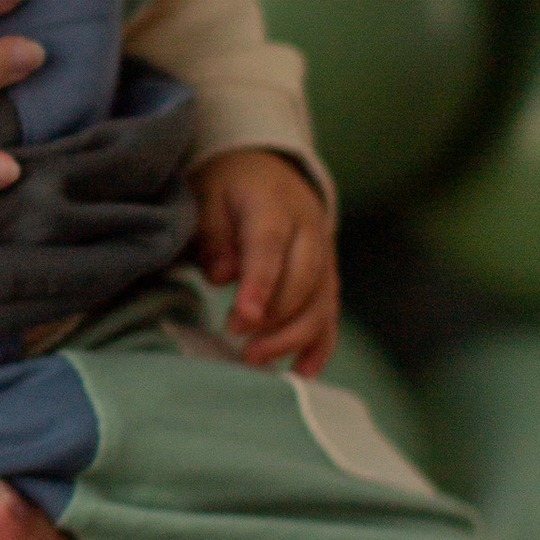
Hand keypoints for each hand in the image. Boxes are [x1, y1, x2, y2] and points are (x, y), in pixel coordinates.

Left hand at [191, 147, 337, 369]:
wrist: (267, 168)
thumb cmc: (229, 185)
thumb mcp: (208, 195)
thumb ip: (213, 234)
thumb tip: (222, 276)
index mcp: (275, 203)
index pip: (271, 245)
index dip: (260, 283)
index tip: (243, 318)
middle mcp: (310, 229)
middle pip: (303, 278)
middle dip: (274, 317)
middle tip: (238, 341)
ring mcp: (324, 254)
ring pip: (320, 301)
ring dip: (292, 336)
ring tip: (256, 359)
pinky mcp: (327, 276)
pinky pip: (330, 313)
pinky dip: (319, 344)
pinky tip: (303, 371)